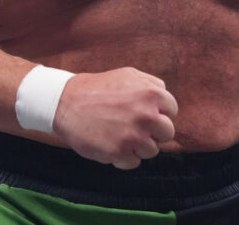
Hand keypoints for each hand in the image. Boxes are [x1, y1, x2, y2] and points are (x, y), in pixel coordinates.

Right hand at [53, 67, 177, 169]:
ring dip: (139, 145)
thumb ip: (152, 85)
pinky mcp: (119, 153)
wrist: (66, 102)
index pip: (172, 111)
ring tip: (121, 134)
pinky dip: (125, 157)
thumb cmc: (98, 88)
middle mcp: (147, 116)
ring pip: (152, 151)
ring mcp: (133, 136)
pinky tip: (112, 143)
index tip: (145, 113)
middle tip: (135, 127)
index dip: (158, 112)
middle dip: (153, 132)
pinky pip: (134, 163)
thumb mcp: (128, 75)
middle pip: (167, 134)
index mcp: (152, 94)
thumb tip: (166, 103)